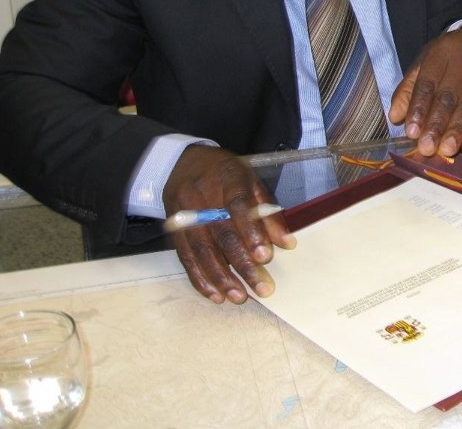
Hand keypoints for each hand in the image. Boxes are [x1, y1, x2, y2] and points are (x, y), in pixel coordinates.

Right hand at [163, 145, 294, 304]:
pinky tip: (215, 294)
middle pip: (222, 234)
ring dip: (221, 278)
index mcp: (227, 178)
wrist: (181, 163)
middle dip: (242, 264)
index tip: (265, 256)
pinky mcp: (174, 231)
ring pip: (202, 251)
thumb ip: (268, 211)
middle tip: (260, 287)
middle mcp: (203, 196)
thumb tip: (287, 242)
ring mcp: (185, 215)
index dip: (252, 232)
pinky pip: (186, 258)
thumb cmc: (224, 174)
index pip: (238, 206)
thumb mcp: (250, 181)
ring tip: (239, 296)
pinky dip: (201, 278)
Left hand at [388, 26, 461, 157]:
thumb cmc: (448, 57)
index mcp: (438, 55)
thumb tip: (395, 117)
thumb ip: (408, 90)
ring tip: (447, 150)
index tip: (412, 133)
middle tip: (427, 148)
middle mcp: (461, 61)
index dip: (419, 108)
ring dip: (457, 129)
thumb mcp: (424, 64)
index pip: (427, 84)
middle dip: (437, 124)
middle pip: (447, 97)